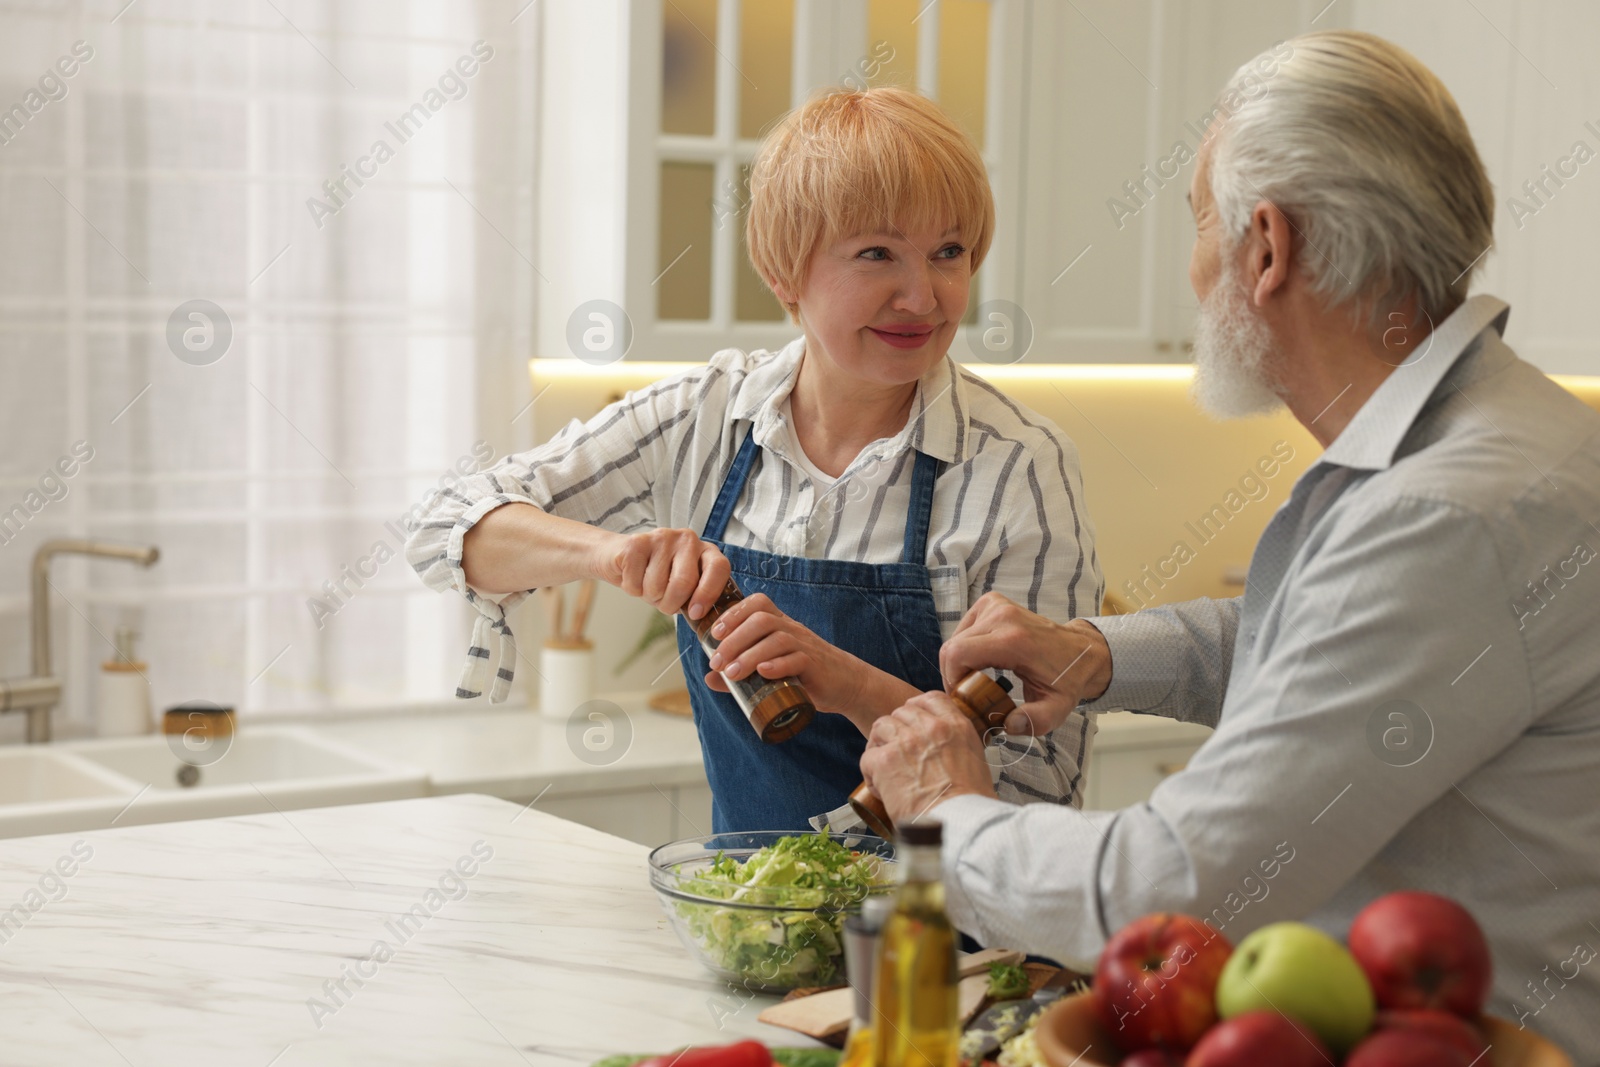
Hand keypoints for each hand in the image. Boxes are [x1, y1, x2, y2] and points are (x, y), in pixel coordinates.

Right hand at [597, 528, 729, 619]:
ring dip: (650, 597)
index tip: (695, 613)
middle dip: (670, 604)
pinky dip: (632, 590)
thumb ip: (697, 597)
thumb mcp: (684, 588)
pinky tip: (633, 577)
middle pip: (684, 582)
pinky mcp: (636, 543)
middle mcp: (687, 539)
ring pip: (657, 586)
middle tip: (664, 603)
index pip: (719, 568)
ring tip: (648, 586)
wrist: (620, 556)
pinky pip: (636, 582)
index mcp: (706, 551)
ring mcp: (662, 538)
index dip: (708, 594)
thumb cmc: (658, 577)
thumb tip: (701, 618)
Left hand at [702, 593, 901, 724]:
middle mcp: (792, 629)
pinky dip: (778, 665)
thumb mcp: (770, 670)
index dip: (733, 613)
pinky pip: (798, 659)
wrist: (845, 684)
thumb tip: (710, 677)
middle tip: (716, 661)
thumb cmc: (803, 674)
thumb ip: (740, 672)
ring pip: (777, 639)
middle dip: (734, 639)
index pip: (757, 604)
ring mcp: (805, 646)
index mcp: (780, 624)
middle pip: (762, 620)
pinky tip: (764, 673)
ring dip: (750, 655)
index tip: (713, 633)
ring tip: (732, 673)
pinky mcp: (816, 665)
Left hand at [860, 692, 996, 823]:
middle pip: (901, 712)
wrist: (958, 823)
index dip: (917, 707)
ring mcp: (906, 741)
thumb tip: (946, 751)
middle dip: (896, 729)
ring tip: (885, 769)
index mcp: (955, 726)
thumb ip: (958, 746)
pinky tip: (881, 789)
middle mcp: (930, 727)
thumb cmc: (970, 804)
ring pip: (881, 727)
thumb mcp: (975, 762)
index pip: (930, 698)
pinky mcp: (885, 760)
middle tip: (896, 752)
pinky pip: (868, 757)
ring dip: (880, 745)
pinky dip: (871, 774)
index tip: (912, 721)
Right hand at [940, 592, 1111, 735]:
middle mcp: (1002, 617)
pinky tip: (979, 660)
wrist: (1080, 651)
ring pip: (956, 637)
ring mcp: (996, 605)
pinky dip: (965, 646)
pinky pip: (964, 627)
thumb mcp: (1057, 708)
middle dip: (953, 673)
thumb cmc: (1066, 680)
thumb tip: (1007, 725)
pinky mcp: (993, 602)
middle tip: (966, 693)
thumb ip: (1034, 722)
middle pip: (952, 646)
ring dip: (958, 661)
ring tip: (973, 679)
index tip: (963, 697)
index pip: (958, 653)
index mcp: (1013, 641)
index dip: (951, 678)